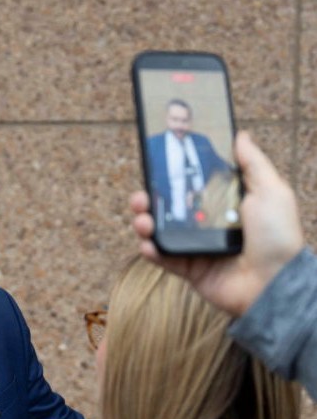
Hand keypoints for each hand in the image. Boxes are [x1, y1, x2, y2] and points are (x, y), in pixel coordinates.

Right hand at [131, 130, 303, 316]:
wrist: (272, 283)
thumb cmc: (277, 237)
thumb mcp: (271, 191)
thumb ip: (253, 163)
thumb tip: (240, 135)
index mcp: (224, 203)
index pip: (191, 186)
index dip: (172, 178)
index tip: (157, 167)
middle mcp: (207, 224)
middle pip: (170, 208)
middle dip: (150, 201)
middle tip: (141, 197)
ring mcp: (196, 247)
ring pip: (161, 232)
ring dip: (145, 224)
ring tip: (142, 221)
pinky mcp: (189, 269)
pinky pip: (164, 259)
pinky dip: (151, 251)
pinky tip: (147, 244)